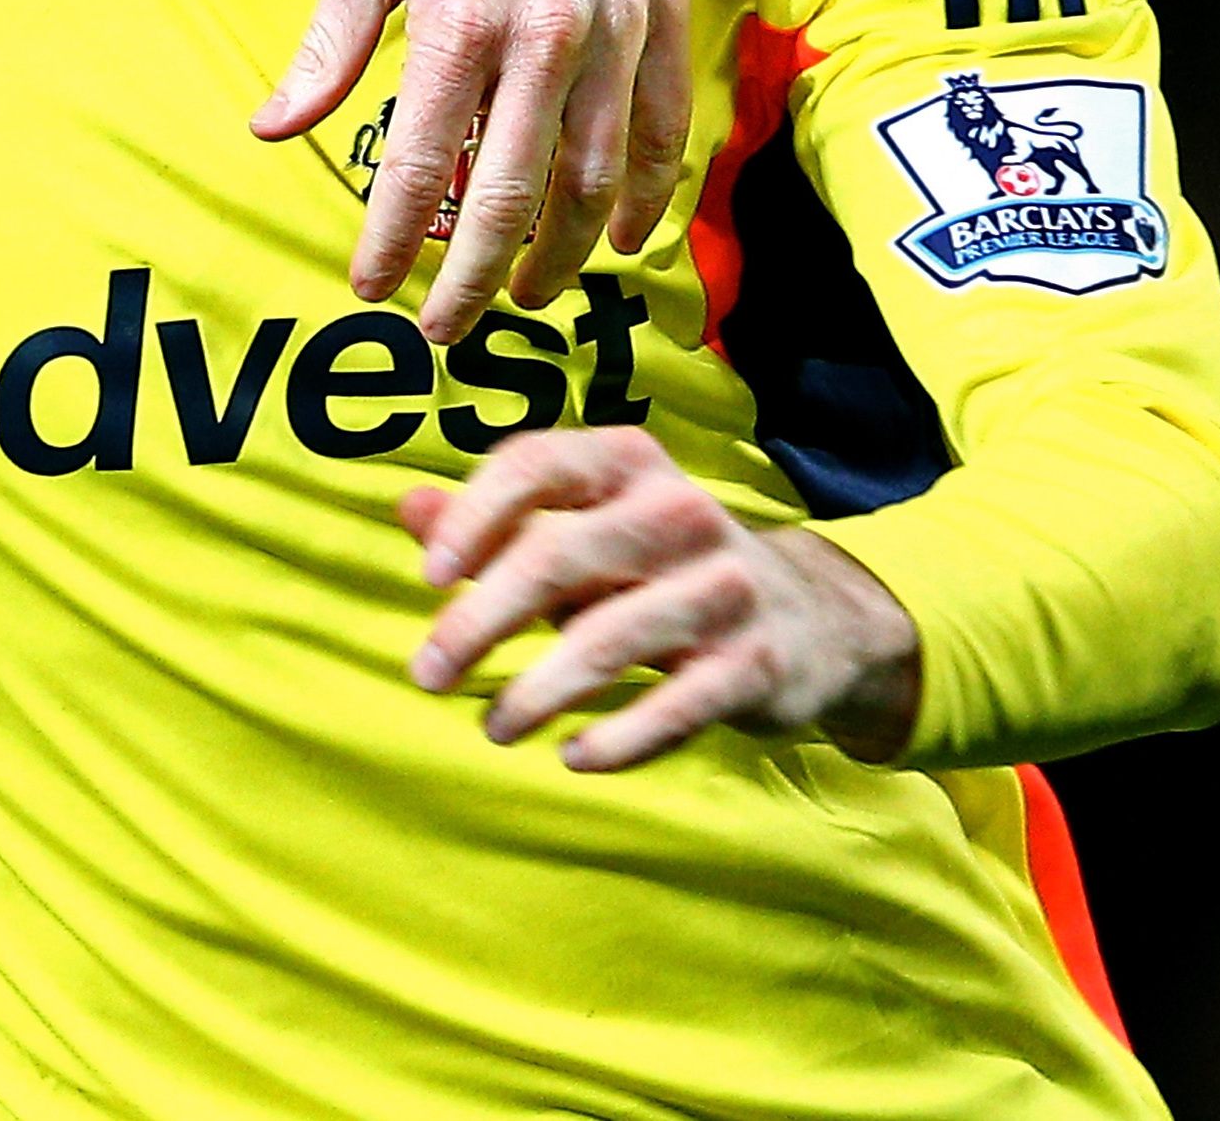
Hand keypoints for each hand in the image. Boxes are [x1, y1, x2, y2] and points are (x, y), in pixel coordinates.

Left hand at [258, 0, 691, 336]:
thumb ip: (329, 46)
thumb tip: (273, 131)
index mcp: (460, 20)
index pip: (419, 164)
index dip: (390, 240)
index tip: (368, 291)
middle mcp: (545, 36)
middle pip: (511, 193)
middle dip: (474, 277)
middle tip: (444, 331)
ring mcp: (615, 28)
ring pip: (594, 177)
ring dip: (560, 253)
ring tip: (526, 298)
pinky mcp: (664, 12)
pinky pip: (663, 128)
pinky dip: (645, 196)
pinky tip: (619, 239)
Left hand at [405, 426, 919, 770]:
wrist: (813, 616)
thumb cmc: (659, 565)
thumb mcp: (586, 526)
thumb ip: (497, 520)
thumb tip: (406, 508)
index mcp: (627, 462)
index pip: (535, 464)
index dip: (472, 515)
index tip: (429, 576)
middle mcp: (679, 511)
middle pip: (557, 556)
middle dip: (480, 621)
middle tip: (427, 673)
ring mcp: (723, 588)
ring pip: (607, 640)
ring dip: (534, 692)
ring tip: (492, 727)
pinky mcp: (753, 664)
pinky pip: (674, 708)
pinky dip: (617, 739)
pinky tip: (571, 756)